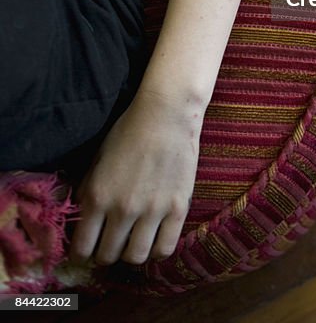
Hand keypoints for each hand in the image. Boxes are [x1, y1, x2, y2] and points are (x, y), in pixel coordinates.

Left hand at [69, 88, 201, 266]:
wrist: (166, 114)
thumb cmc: (128, 131)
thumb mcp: (97, 160)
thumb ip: (86, 191)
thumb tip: (81, 219)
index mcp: (97, 197)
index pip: (82, 248)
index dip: (81, 255)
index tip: (86, 251)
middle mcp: (122, 209)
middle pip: (108, 256)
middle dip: (105, 254)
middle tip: (110, 244)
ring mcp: (152, 211)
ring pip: (136, 257)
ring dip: (130, 254)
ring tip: (133, 242)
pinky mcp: (177, 208)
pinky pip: (165, 248)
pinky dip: (156, 251)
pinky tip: (154, 239)